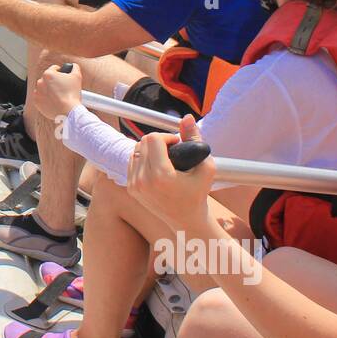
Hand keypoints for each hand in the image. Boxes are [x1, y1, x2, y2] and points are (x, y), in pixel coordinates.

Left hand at [34, 62, 81, 118]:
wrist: (68, 111)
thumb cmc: (72, 94)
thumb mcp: (77, 76)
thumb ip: (74, 67)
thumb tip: (73, 66)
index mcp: (48, 74)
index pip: (54, 68)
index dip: (61, 72)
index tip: (64, 77)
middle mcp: (40, 82)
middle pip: (48, 79)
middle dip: (54, 82)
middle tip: (63, 88)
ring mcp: (37, 93)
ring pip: (44, 88)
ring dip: (49, 90)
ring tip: (59, 95)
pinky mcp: (36, 102)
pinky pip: (41, 98)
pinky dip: (46, 99)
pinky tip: (54, 101)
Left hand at [127, 115, 215, 229]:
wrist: (186, 220)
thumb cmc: (199, 192)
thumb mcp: (205, 166)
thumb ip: (195, 139)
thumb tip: (188, 117)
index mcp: (160, 176)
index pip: (153, 139)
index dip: (167, 136)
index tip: (177, 144)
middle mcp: (143, 181)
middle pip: (143, 142)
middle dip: (158, 141)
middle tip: (172, 150)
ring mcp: (134, 185)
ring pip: (135, 151)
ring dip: (149, 149)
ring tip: (165, 157)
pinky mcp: (131, 188)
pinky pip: (132, 162)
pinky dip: (143, 159)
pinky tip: (156, 165)